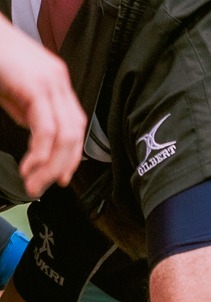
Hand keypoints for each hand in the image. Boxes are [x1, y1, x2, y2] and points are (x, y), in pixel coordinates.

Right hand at [0, 23, 83, 194]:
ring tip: (33, 182)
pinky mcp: (36, 85)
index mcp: (56, 82)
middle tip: (42, 187)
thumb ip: (27, 112)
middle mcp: (59, 81)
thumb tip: (40, 139)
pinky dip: (41, 153)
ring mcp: (51, 82)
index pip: (74, 126)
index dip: (71, 156)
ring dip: (50, 166)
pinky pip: (47, 128)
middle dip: (60, 167)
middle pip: (74, 134)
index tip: (61, 178)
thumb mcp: (12, 90)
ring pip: (65, 135)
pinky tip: (30, 166)